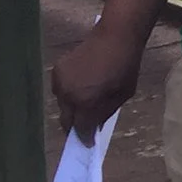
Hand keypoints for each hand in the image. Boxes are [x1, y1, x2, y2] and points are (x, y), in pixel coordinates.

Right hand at [51, 25, 145, 141]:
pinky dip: (68, 94)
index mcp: (86, 102)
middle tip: (84, 129)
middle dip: (75, 127)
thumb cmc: (125, 66)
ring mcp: (60, 82)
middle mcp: (69, 95)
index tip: (88, 143)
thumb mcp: (122, 95)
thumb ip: (105, 113)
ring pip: (62, 105)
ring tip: (85, 104)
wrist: (114, 37)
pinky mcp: (57, 71)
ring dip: (72, 109)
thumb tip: (93, 127)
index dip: (85, 138)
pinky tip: (81, 88)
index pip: (81, 129)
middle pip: (67, 120)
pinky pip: (60, 90)